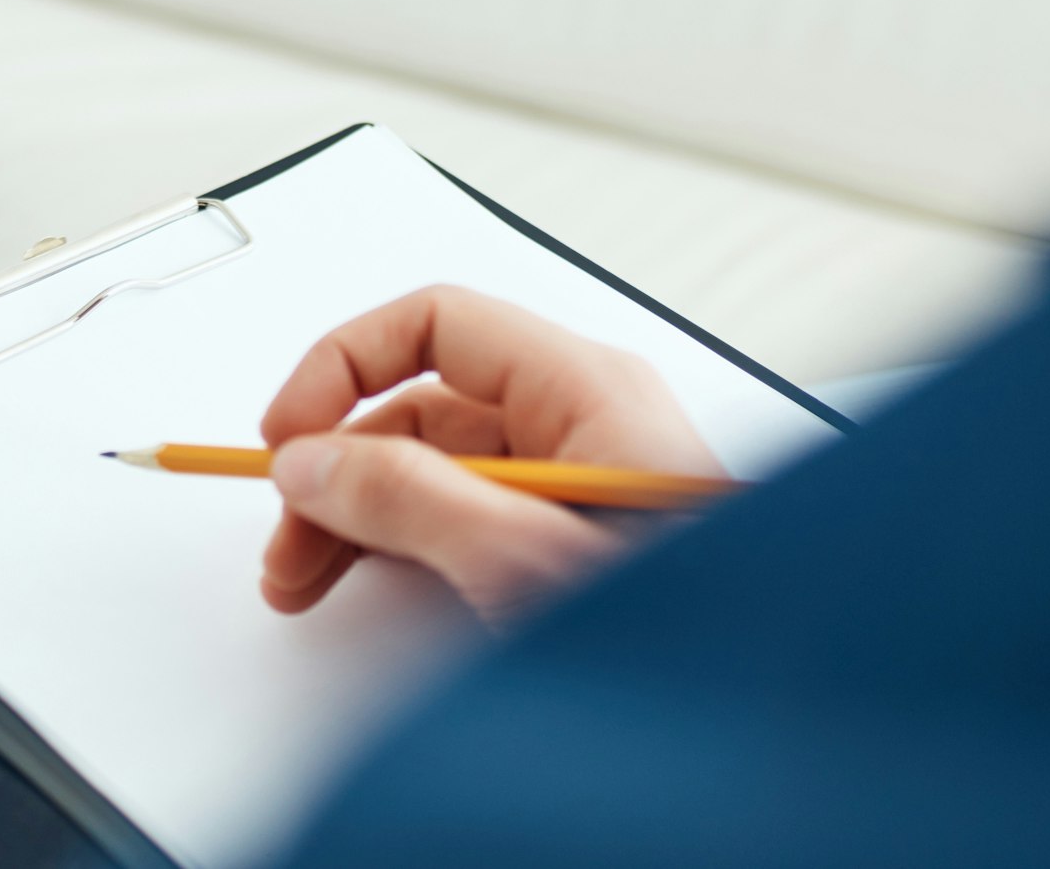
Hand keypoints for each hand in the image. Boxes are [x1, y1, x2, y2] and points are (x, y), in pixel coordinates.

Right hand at [259, 286, 724, 626]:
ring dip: (355, 516)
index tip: (288, 434)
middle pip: (419, 407)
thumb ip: (409, 499)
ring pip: (430, 471)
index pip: (435, 325)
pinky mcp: (566, 545)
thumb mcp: (523, 560)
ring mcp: (572, 486)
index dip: (344, 367)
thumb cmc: (690, 633)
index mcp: (585, 390)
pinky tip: (370, 592)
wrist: (763, 724)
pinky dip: (400, 549)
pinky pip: (460, 522)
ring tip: (304, 582)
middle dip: (337, 467)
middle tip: (286, 538)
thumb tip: (312, 462)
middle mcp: (578, 423)